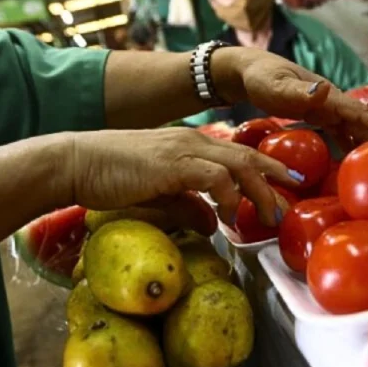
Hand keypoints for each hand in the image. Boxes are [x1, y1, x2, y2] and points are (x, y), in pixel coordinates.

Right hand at [60, 127, 299, 229]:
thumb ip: (187, 206)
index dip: (266, 168)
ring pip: (238, 164)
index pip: (238, 154)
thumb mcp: (158, 195)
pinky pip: (214, 175)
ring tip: (269, 215)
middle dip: (274, 178)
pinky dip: (230, 194)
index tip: (287, 186)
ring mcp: (183, 149)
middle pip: (247, 156)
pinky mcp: (172, 163)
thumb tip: (213, 224)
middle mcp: (193, 141)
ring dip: (259, 191)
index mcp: (190, 145)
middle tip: (292, 200)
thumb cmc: (111, 177)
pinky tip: (231, 214)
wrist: (75, 162)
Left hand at [215, 47, 367, 149]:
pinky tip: (352, 163)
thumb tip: (325, 91)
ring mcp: (325, 109)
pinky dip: (349, 146)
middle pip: (363, 122)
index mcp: (327, 95)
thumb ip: (298, 91)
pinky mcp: (317, 116)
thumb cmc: (260, 78)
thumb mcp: (275, 86)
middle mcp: (331, 101)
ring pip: (354, 128)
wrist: (247, 72)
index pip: (360, 113)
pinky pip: (339, 133)